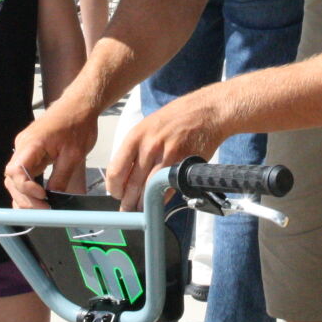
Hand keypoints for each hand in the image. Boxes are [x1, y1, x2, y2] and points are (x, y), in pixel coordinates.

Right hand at [7, 97, 100, 207]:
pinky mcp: (30, 153)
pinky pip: (24, 173)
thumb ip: (61, 178)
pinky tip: (38, 200)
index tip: (43, 197)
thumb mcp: (74, 155)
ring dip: (25, 195)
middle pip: (12, 179)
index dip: (26, 189)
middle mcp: (22, 146)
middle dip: (25, 198)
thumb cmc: (78, 124)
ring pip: (15, 178)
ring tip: (41, 209)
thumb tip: (53, 198)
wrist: (80, 105)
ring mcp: (25, 150)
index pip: (16, 172)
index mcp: (31, 144)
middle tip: (44, 211)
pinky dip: (28, 188)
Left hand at [104, 91, 229, 208]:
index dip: (114, 188)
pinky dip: (162, 199)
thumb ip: (136, 148)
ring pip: (149, 189)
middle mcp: (149, 146)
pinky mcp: (183, 165)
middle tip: (127, 209)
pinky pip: (168, 189)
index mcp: (136, 136)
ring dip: (144, 204)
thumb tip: (125, 174)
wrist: (206, 111)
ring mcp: (167, 156)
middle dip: (128, 201)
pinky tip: (158, 203)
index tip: (116, 194)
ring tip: (141, 210)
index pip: (115, 170)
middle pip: (132, 184)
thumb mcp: (149, 126)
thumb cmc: (177, 117)